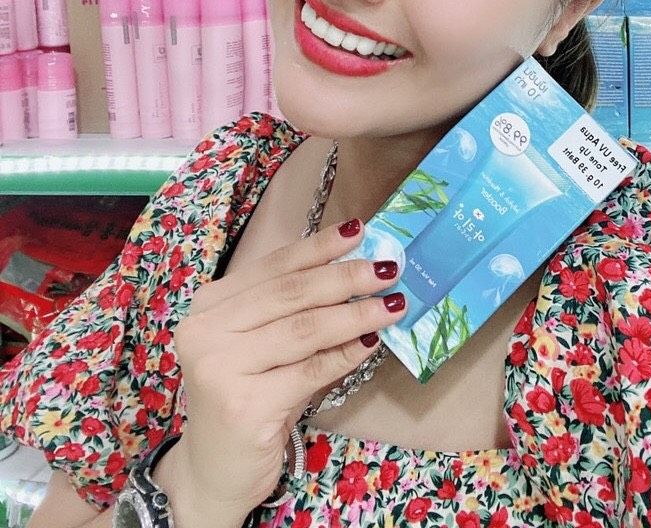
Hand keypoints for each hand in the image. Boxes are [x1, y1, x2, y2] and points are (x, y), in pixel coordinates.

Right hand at [170, 219, 404, 517]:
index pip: (275, 266)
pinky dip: (345, 355)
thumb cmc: (248, 396)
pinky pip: (309, 371)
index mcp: (210, 305)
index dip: (320, 247)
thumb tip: (361, 271)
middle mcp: (205, 331)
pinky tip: (371, 343)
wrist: (214, 471)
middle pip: (291, 293)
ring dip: (355, 314)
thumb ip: (296, 310)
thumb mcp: (264, 345)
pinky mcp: (242, 406)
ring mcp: (219, 369)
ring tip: (392, 305)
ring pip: (304, 330)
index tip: (360, 232)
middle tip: (388, 269)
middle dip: (346, 278)